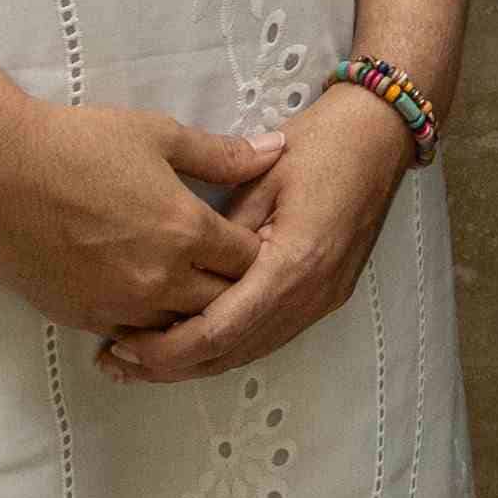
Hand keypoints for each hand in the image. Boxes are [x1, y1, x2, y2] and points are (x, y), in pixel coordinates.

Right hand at [0, 99, 280, 337]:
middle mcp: (162, 277)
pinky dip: (152, 327)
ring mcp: (123, 305)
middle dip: (237, 290)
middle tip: (233, 272)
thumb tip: (276, 151)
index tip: (257, 239)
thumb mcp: (159, 135)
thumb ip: (222, 154)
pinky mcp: (87, 319)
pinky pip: (137, 338)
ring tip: (198, 294)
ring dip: (195, 314)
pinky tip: (154, 310)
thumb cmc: (79, 144)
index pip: (250, 260)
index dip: (260, 250)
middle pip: (224, 303)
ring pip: (182, 329)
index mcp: (186, 229)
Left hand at [97, 78, 420, 383]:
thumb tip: (178, 268)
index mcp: (293, 263)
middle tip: (116, 360)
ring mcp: (323, 301)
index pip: (220, 329)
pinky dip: (225, 346)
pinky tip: (191, 340)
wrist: (381, 134)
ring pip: (249, 352)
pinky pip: (267, 336)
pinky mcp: (325, 297)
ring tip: (142, 359)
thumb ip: (220, 229)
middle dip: (172, 364)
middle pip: (232, 352)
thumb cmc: (321, 141)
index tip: (120, 343)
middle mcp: (311, 295)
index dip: (168, 347)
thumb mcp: (261, 174)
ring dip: (196, 362)